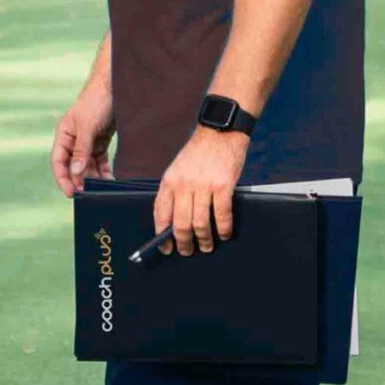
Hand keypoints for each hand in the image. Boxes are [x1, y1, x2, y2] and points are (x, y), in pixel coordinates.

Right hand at [51, 84, 115, 195]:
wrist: (115, 87)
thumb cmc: (96, 102)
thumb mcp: (87, 127)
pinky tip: (110, 180)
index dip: (63, 178)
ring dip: (93, 178)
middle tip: (88, 195)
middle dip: (80, 181)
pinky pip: (99, 162)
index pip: (59, 162)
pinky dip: (104, 171)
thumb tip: (76, 173)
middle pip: (73, 166)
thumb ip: (81, 150)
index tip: (71, 193)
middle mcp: (73, 141)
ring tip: (102, 190)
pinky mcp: (100, 142)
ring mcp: (87, 142)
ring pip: (87, 166)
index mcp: (63, 135)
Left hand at [153, 126, 247, 254]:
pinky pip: (221, 215)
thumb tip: (174, 221)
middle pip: (180, 224)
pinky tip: (224, 234)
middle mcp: (184, 185)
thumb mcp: (178, 170)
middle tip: (187, 251)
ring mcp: (204, 186)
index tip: (165, 248)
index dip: (162, 235)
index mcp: (169, 182)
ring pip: (200, 223)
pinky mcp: (223, 186)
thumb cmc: (200, 153)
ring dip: (204, 240)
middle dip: (183, 243)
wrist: (221, 132)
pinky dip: (223, 229)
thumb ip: (175, 192)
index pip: (161, 214)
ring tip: (207, 247)